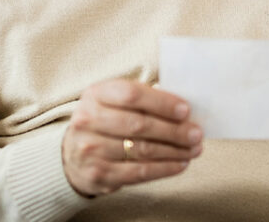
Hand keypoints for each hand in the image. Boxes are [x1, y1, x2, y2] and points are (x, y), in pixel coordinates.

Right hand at [61, 79, 202, 196]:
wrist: (72, 155)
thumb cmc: (104, 122)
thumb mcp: (114, 101)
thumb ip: (143, 99)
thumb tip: (183, 108)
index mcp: (95, 94)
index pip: (131, 94)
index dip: (161, 102)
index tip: (185, 110)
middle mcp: (88, 120)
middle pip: (139, 124)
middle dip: (174, 130)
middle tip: (196, 133)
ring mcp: (91, 149)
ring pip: (142, 150)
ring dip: (174, 151)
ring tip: (194, 149)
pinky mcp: (99, 174)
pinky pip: (139, 172)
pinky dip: (164, 169)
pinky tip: (180, 164)